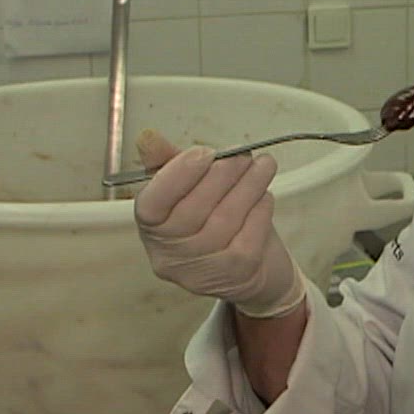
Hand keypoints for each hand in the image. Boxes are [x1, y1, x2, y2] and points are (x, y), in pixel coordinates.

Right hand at [132, 130, 305, 318]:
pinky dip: (261, 209)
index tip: (205, 152)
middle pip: (192, 210)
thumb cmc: (215, 222)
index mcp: (152, 230)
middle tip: (242, 153)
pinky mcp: (236, 274)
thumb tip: (148, 138)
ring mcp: (203, 270)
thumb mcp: (189, 191)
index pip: (151, 205)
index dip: (177, 176)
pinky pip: (250, 233)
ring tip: (263, 165)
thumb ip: (169, 165)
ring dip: (248, 185)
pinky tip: (265, 196)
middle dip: (222, 174)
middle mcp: (171, 256)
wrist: (252, 274)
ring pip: (225, 219)